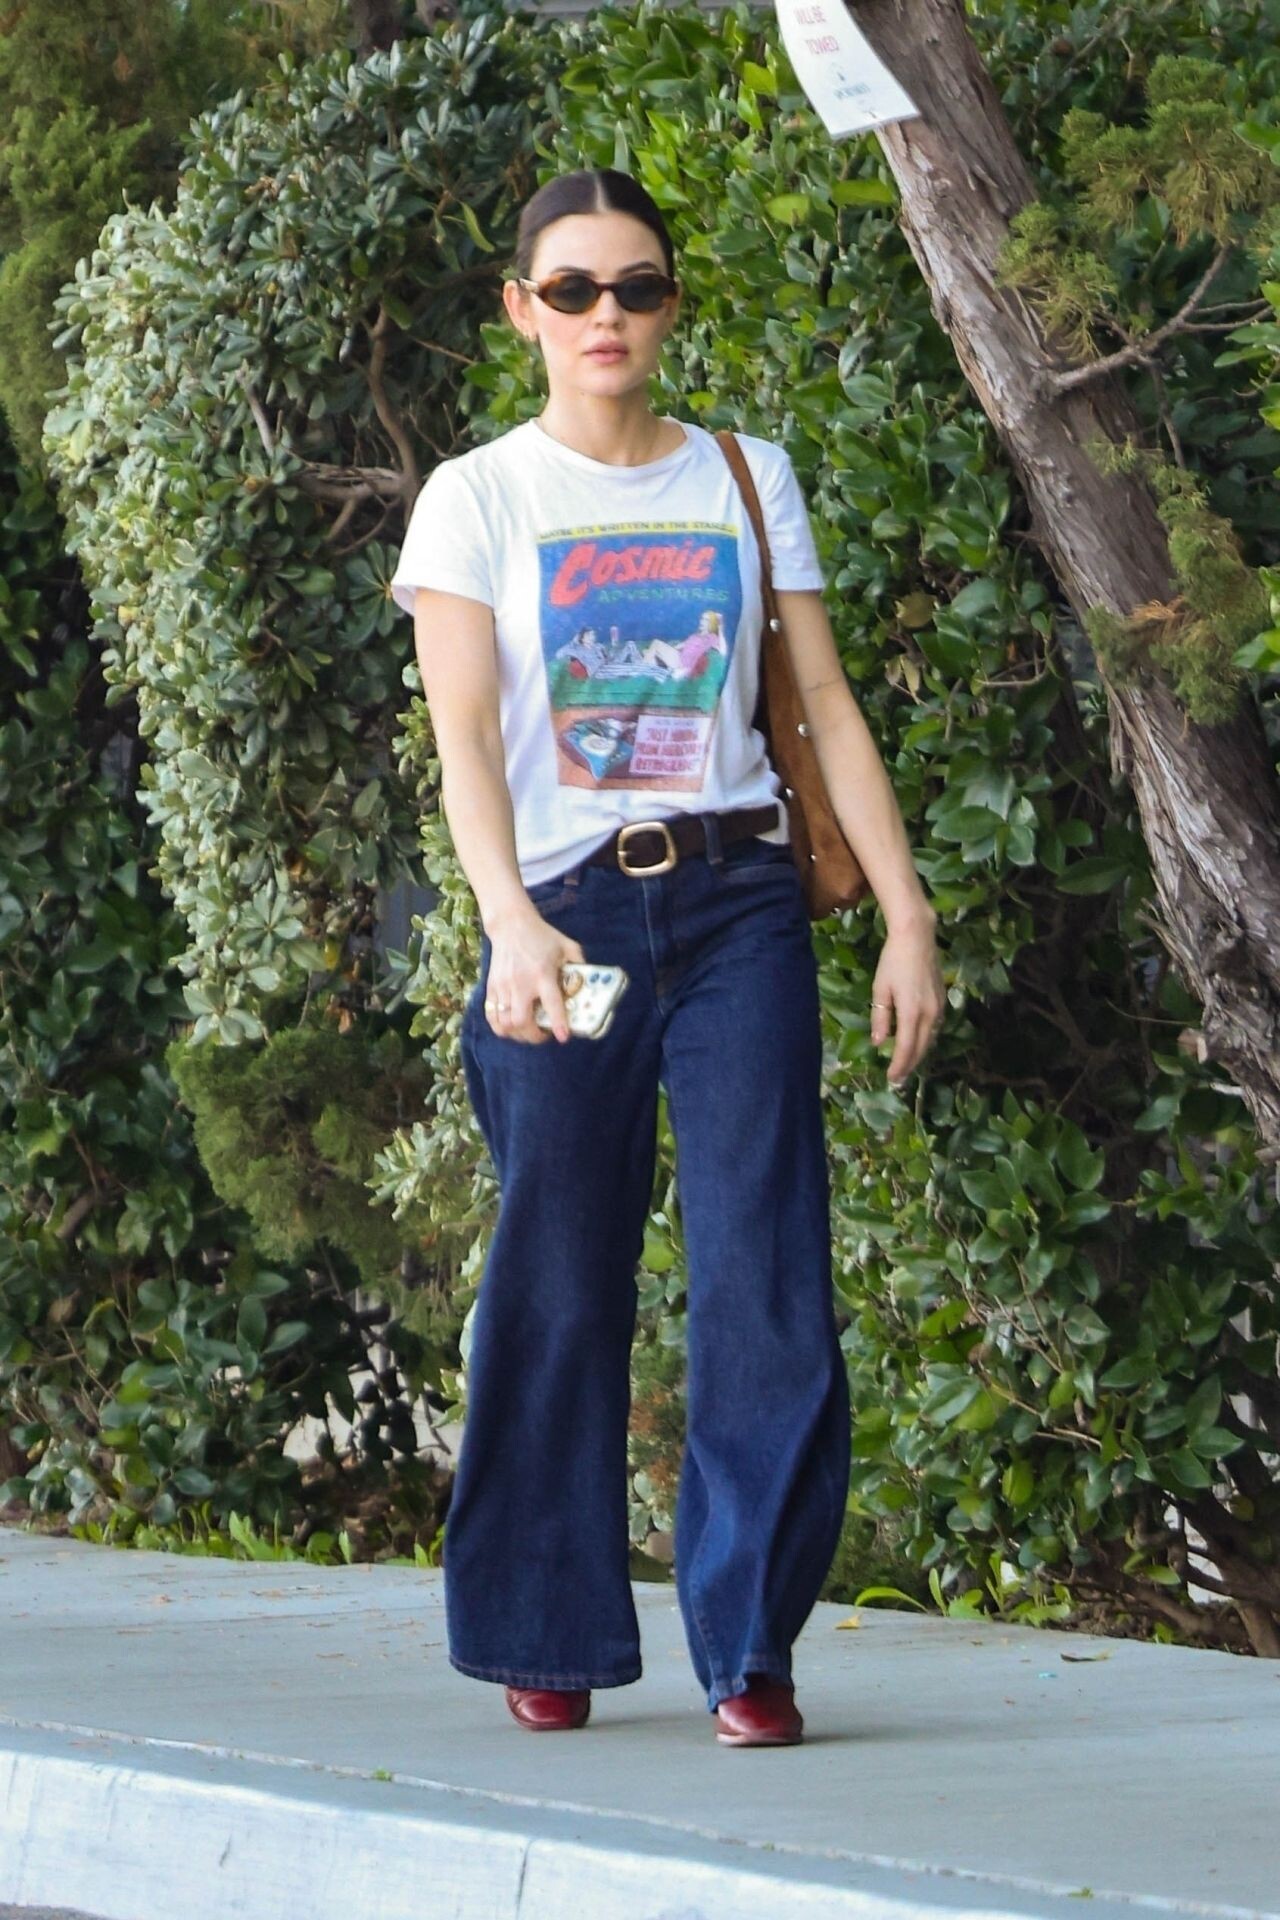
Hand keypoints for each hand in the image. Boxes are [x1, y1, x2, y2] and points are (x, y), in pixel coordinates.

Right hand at [484, 906, 585, 1045]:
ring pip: (505, 1023)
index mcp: (542, 974)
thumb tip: (590, 982)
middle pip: (521, 1021)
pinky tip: (511, 1026)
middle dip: (534, 1036)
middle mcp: (521, 983)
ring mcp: (503, 987)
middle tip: (543, 1035)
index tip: (562, 1037)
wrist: (510, 924)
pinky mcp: (491, 987)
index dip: (558, 1022)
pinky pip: (491, 1017)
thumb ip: (579, 963)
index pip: (551, 1003)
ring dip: (518, 1034)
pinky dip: (501, 1027)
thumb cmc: (541, 935)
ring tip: (527, 1031)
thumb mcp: (566, 945)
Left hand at [871, 913, 944, 1087]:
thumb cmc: (892, 962)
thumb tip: (878, 1043)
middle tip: (899, 1079)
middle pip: (921, 1048)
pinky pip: (935, 1027)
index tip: (892, 1079)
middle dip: (910, 1065)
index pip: (905, 1049)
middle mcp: (929, 1014)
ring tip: (907, 1065)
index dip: (899, 1066)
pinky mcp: (943, 1000)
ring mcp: (939, 1007)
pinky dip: (926, 1039)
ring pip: (930, 1039)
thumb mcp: (880, 990)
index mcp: (911, 1013)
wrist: (917, 938)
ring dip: (919, 1053)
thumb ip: (880, 1018)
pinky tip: (918, 1042)